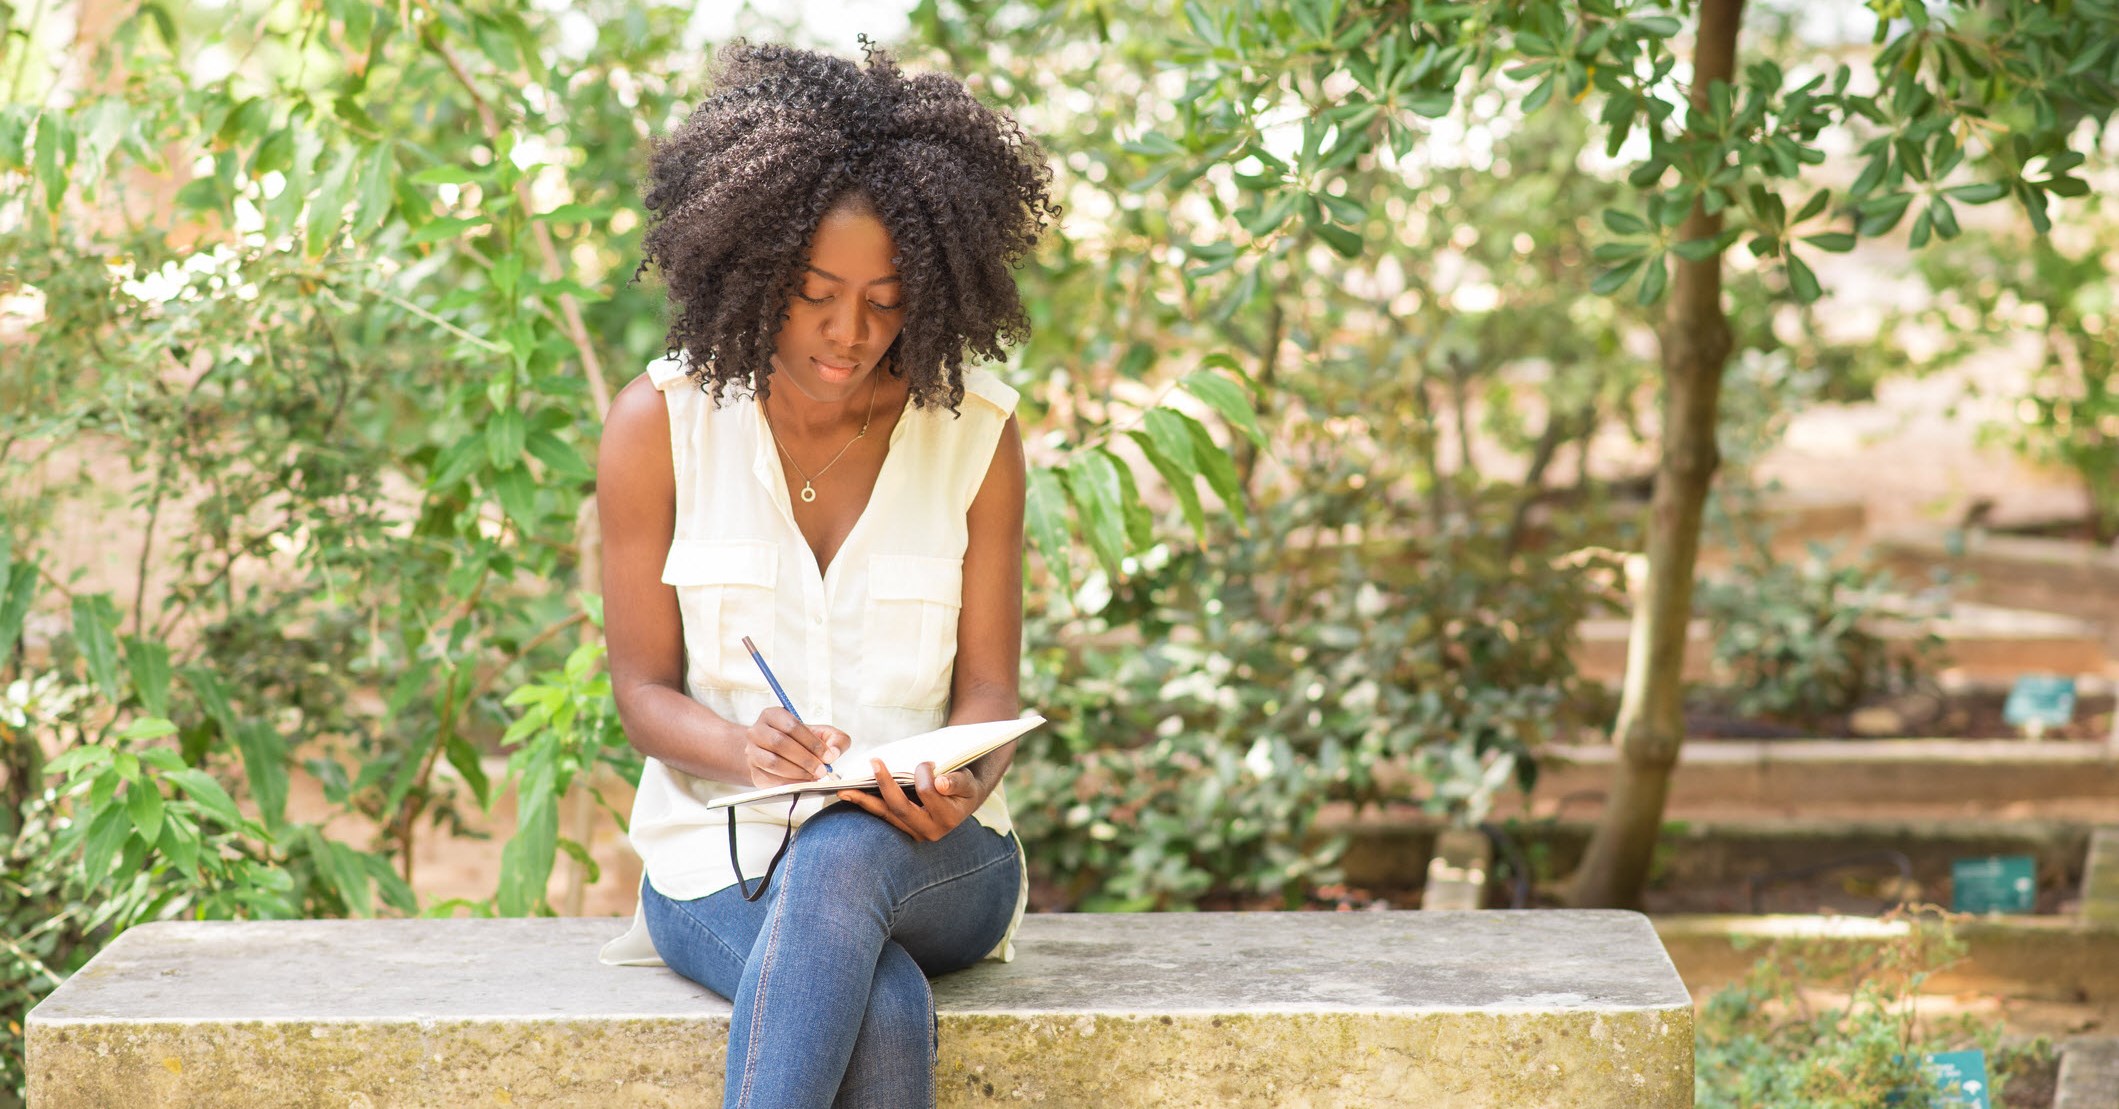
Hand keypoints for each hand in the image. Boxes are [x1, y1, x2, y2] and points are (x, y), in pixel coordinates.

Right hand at [742, 708, 849, 787]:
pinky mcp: (754, 772)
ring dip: (797, 772)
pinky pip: (770, 780)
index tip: (828, 756)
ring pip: (773, 762)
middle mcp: (757, 731)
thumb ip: (835, 739)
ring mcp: (752, 752)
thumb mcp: (821, 734)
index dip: (812, 742)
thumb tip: (834, 753)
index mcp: (773, 715)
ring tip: (813, 777)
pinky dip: (789, 783)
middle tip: (822, 770)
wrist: (777, 753)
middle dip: (805, 759)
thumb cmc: (800, 741)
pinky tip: (802, 783)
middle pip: (780, 743)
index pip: (792, 726)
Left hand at [837, 758, 984, 841]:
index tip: (927, 761)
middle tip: (874, 762)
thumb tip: (941, 784)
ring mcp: (915, 833)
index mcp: (948, 818)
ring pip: (886, 815)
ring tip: (844, 790)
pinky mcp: (904, 830)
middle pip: (900, 807)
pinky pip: (883, 816)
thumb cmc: (965, 786)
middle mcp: (930, 831)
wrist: (965, 800)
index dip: (924, 772)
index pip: (928, 791)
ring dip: (864, 800)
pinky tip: (851, 795)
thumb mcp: (968, 781)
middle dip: (885, 784)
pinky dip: (867, 804)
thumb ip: (957, 782)